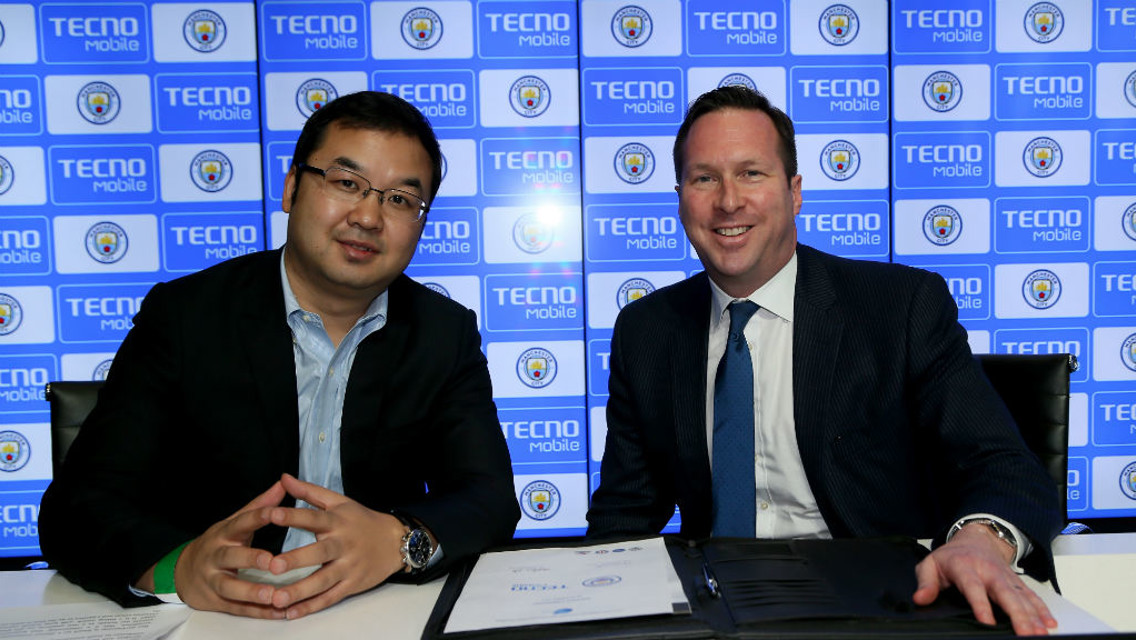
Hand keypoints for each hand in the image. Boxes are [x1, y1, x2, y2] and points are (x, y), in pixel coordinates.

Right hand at [170, 481, 287, 617]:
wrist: (183, 573)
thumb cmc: (219, 544)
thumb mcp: (234, 522)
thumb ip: (259, 505)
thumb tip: (283, 483)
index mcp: (224, 533)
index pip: (241, 522)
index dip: (258, 517)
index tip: (276, 513)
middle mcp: (216, 556)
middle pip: (231, 557)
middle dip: (251, 559)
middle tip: (272, 562)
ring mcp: (213, 580)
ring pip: (229, 587)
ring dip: (250, 592)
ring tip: (271, 594)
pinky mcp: (216, 601)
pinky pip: (236, 608)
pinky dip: (256, 612)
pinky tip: (275, 612)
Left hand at [265, 473, 406, 618]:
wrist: (395, 542)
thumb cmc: (360, 520)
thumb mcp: (338, 502)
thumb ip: (309, 492)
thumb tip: (283, 478)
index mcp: (337, 521)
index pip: (313, 517)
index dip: (293, 516)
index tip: (271, 514)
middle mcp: (342, 544)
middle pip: (319, 553)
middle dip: (297, 560)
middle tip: (273, 566)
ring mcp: (348, 567)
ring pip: (323, 581)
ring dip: (300, 590)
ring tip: (276, 598)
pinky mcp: (352, 585)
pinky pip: (330, 597)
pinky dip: (312, 607)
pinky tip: (292, 613)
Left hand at [913, 523, 1056, 635]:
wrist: (976, 538)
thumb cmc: (952, 555)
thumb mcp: (930, 564)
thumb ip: (925, 582)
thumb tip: (920, 599)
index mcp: (965, 567)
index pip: (973, 587)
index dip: (980, 604)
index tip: (986, 622)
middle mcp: (989, 572)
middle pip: (1006, 593)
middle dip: (1018, 614)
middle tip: (1025, 633)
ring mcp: (1005, 577)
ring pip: (1022, 597)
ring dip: (1033, 616)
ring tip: (1040, 633)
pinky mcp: (1017, 582)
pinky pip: (1031, 596)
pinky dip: (1042, 610)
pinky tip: (1049, 624)